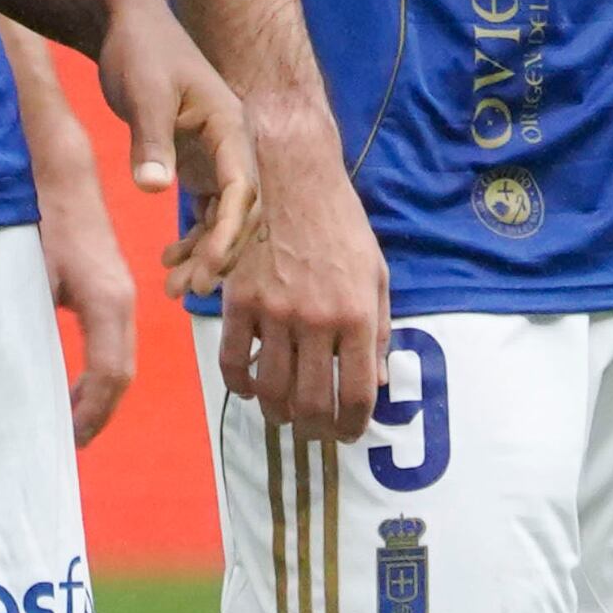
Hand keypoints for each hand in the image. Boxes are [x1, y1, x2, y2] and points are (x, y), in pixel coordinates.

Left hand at [19, 81, 137, 446]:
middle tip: (65, 443)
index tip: (67, 440)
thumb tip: (20, 373)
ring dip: (98, 393)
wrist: (56, 165)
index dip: (91, 414)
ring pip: (120, 357)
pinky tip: (71, 384)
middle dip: (97, 412)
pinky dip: (97, 370)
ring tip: (67, 423)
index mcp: (109, 301)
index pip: (112, 376)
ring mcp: (121, 292)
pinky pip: (111, 340)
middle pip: (121, 373)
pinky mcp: (110, 286)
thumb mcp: (27, 271)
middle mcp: (124, 301)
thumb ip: (29, 320)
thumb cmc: (36, 214)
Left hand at [89, 0, 257, 306]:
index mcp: (232, 127)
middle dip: (220, 254)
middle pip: (241, 212)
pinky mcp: (197, 160)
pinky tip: (170, 260)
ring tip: (176, 289)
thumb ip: (149, 140)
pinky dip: (193, 237)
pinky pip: (207, 210)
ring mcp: (217, 155)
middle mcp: (233, 145)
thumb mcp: (143, 93)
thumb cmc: (140, 50)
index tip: (207, 268)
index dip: (228, 234)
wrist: (127, 25)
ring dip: (206, 253)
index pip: (243, 190)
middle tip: (190, 290)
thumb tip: (153, 189)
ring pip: (224, 217)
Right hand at [212, 109, 388, 441]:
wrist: (291, 179)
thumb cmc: (341, 226)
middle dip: (315, 429)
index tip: (347, 434)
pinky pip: (233, 358)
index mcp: (357, 315)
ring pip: (270, 388)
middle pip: (312, 401)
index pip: (357, 394)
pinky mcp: (238, 299)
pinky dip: (239, 383)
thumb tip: (374, 383)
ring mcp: (274, 311)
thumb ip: (378, 331)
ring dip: (277, 412)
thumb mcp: (375, 275)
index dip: (352, 425)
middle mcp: (317, 319)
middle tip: (314, 432)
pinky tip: (248, 387)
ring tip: (283, 414)